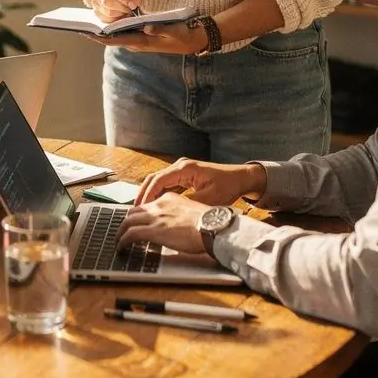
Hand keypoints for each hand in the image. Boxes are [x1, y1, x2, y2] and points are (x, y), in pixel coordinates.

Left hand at [87, 20, 207, 54]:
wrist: (192, 41)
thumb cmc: (182, 36)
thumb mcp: (173, 31)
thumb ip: (159, 28)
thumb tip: (146, 26)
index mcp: (142, 42)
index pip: (116, 40)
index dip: (99, 37)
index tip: (86, 32)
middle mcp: (137, 43)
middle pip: (112, 39)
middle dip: (96, 34)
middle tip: (80, 26)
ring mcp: (139, 40)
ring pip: (117, 36)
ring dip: (103, 32)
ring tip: (87, 23)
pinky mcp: (142, 36)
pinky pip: (124, 33)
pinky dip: (113, 28)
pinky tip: (105, 21)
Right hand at [89, 0, 148, 23]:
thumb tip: (137, 0)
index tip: (133, 3)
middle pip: (107, 1)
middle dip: (122, 7)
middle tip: (131, 8)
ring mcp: (94, 0)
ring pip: (107, 12)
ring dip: (120, 14)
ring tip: (127, 11)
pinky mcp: (96, 11)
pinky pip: (106, 19)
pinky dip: (116, 19)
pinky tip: (122, 15)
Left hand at [117, 191, 209, 255]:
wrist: (212, 227)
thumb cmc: (209, 224)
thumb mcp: (191, 212)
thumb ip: (179, 216)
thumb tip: (176, 227)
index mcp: (170, 198)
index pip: (148, 205)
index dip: (140, 215)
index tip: (137, 222)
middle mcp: (160, 204)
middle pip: (134, 211)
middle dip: (127, 221)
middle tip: (124, 231)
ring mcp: (155, 217)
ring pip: (128, 221)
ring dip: (121, 231)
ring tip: (119, 240)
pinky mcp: (153, 230)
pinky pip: (130, 234)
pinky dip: (123, 240)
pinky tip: (121, 246)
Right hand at [135, 157, 265, 207]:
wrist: (241, 178)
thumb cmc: (228, 186)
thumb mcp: (210, 198)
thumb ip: (190, 203)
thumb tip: (171, 211)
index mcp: (185, 168)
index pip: (158, 180)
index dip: (147, 195)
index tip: (141, 208)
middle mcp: (180, 166)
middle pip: (154, 178)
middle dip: (143, 194)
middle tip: (136, 211)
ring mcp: (181, 170)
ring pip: (158, 181)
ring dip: (149, 194)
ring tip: (142, 211)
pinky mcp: (184, 175)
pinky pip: (166, 184)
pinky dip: (158, 194)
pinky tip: (155, 206)